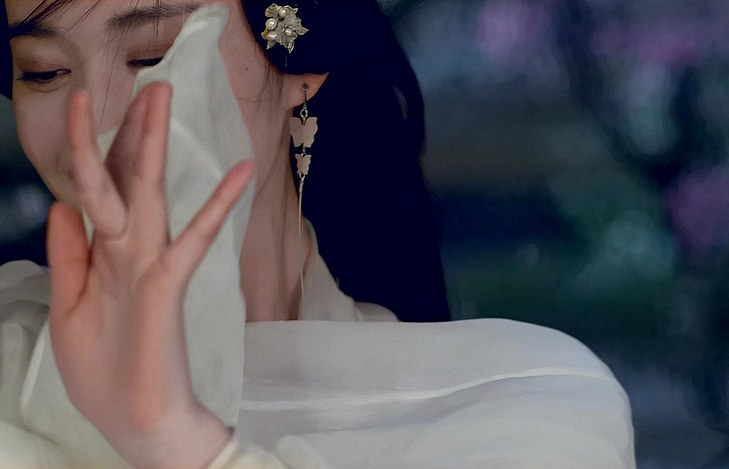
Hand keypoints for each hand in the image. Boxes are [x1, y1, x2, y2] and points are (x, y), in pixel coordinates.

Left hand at [47, 83, 252, 468]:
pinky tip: (241, 171)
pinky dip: (216, 205)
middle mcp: (126, 250)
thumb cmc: (102, 371)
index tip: (84, 107)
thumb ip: (67, 257)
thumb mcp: (66, 309)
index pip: (96, 192)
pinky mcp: (168, 281)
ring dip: (153, 144)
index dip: (89, 149)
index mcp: (99, 256)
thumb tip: (60, 207)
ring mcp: (148, 262)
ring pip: (148, 191)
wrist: (135, 419)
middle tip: (148, 85)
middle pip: (125, 178)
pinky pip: (194, 237)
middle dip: (130, 130)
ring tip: (161, 97)